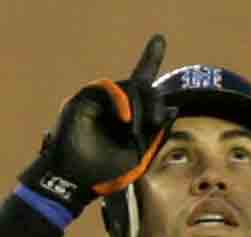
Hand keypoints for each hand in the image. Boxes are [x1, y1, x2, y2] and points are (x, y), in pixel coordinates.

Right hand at [19, 35, 173, 215]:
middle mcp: (113, 105)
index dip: (149, 59)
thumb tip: (173, 109)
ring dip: (140, 104)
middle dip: (154, 101)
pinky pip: (107, 88)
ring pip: (127, 87)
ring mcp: (98, 102)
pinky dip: (121, 100)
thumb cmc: (107, 174)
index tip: (159, 40)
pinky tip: (127, 117)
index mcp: (127, 116)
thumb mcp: (141, 155)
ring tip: (140, 126)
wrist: (77, 183)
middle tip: (157, 121)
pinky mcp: (83, 101)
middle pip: (141, 87)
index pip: (141, 85)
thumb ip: (156, 133)